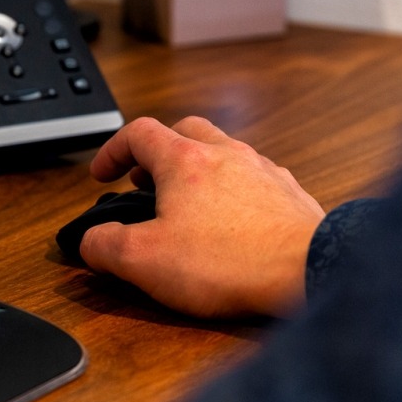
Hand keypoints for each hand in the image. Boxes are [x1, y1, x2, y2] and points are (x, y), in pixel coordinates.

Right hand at [79, 116, 324, 317]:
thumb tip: (90, 242)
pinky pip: (254, 179)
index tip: (102, 175)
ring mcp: (262, 172)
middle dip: (158, 151)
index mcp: (185, 161)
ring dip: (198, 169)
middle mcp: (226, 155)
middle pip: (184, 130)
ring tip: (187, 204)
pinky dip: (233, 191)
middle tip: (144, 181)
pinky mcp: (289, 196)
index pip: (138, 132)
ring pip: (223, 151)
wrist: (310, 271)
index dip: (112, 150)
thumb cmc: (230, 262)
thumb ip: (105, 247)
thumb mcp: (144, 260)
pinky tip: (232, 223)